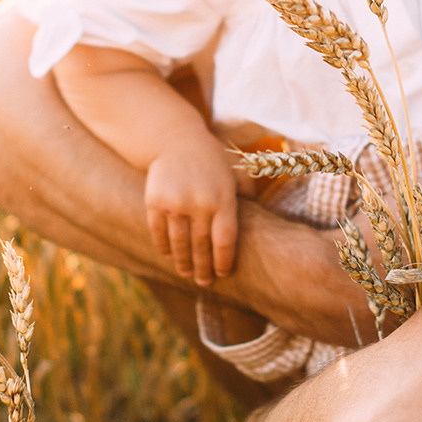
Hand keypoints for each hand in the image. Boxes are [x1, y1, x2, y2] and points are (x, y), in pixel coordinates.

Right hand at [145, 150, 239, 285]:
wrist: (176, 139)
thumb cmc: (213, 160)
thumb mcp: (237, 172)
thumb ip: (250, 194)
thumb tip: (265, 219)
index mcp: (223, 199)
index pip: (225, 241)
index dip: (223, 261)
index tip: (222, 274)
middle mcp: (199, 203)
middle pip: (202, 246)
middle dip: (202, 268)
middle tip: (203, 282)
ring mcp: (175, 203)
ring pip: (179, 243)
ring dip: (183, 262)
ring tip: (186, 272)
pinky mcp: (155, 201)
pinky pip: (159, 232)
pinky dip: (164, 247)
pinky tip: (169, 255)